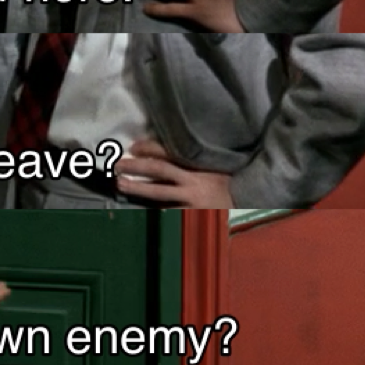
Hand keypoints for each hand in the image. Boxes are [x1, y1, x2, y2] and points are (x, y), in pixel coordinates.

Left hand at [116, 142, 233, 208]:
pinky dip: (153, 210)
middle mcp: (192, 181)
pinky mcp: (191, 216)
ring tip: (120, 184)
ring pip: (159, 193)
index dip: (148, 148)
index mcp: (197, 165)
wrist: (247, 203)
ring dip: (138, 188)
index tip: (132, 147)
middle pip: (159, 169)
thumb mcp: (212, 165)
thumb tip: (166, 150)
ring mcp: (190, 200)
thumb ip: (192, 159)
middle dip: (136, 166)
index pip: (168, 152)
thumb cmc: (227, 182)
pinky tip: (138, 209)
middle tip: (117, 164)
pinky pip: (168, 213)